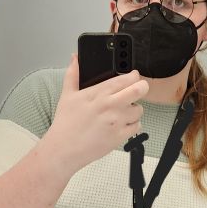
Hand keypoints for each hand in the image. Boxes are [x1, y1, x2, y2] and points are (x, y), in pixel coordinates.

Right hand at [44, 55, 148, 172]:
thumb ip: (73, 74)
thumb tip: (76, 59)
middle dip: (142, 87)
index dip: (134, 75)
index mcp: (99, 93)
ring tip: (124, 111)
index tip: (133, 76)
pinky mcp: (120, 136)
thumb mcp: (67, 95)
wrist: (64, 149)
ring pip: (140, 109)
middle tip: (138, 89)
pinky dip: (133, 124)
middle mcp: (111, 105)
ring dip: (135, 108)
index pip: (126, 78)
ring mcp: (117, 121)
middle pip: (140, 90)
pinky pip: (137, 126)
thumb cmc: (66, 124)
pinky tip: (122, 124)